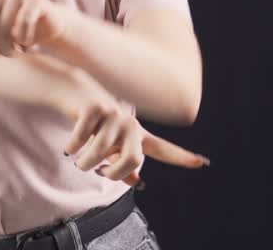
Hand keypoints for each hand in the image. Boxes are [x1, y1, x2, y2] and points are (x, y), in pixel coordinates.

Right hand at [65, 95, 209, 187]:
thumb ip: (123, 163)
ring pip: (101, 153)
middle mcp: (129, 123)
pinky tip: (69, 147)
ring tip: (77, 159)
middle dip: (113, 174)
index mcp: (135, 133)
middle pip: (133, 161)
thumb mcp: (108, 144)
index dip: (181, 157)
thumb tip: (137, 182)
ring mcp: (113, 115)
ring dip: (85, 162)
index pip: (162, 148)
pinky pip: (82, 140)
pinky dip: (73, 147)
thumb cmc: (91, 120)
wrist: (71, 88)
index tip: (202, 163)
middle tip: (100, 173)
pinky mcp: (95, 108)